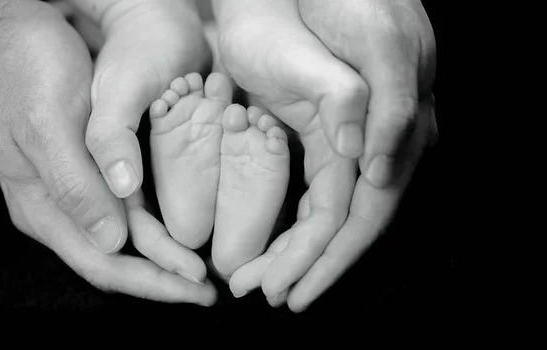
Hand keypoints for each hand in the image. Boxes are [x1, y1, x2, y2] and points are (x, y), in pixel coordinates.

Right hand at [0, 0, 214, 304]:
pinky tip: (178, 232)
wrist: (11, 39)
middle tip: (208, 290)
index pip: (102, 262)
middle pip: (115, 260)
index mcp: (42, 206)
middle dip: (162, 278)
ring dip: (162, 258)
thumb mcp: (48, 123)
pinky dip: (153, 229)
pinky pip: (123, 214)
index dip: (151, 280)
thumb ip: (74, 185)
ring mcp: (71, 193)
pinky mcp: (86, 174)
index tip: (194, 287)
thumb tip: (112, 241)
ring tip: (199, 271)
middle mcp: (57, 209)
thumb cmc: (27, 72)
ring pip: (123, 241)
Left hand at [214, 0, 436, 310]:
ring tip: (260, 279)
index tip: (294, 288)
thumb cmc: (352, 1)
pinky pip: (316, 194)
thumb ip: (379, 102)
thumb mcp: (374, 42)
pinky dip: (292, 222)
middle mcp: (379, 146)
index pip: (365, 213)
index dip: (329, 256)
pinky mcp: (326, 135)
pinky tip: (271, 243)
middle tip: (267, 293)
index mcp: (395, 131)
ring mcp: (353, 143)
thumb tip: (369, 165)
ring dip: (296, 251)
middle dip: (308, 264)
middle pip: (345, 226)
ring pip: (328, 216)